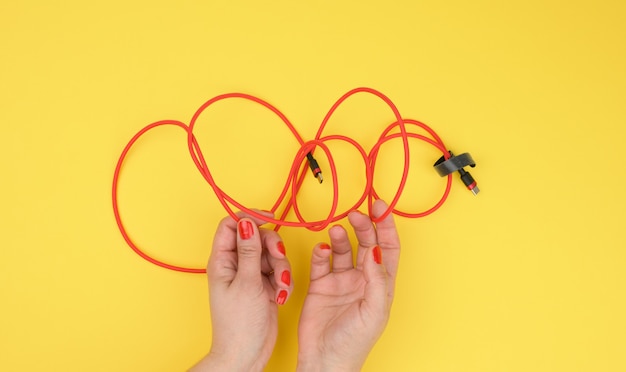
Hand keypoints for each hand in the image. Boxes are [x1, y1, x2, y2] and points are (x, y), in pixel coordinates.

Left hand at [191, 211, 292, 371]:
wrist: (247, 354)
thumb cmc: (239, 324)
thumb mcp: (247, 283)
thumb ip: (249, 250)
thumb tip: (248, 222)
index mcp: (222, 260)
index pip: (232, 225)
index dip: (250, 218)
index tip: (269, 219)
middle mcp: (235, 265)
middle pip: (257, 237)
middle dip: (273, 247)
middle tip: (278, 260)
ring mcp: (250, 275)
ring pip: (271, 254)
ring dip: (281, 268)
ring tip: (280, 288)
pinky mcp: (264, 286)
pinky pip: (279, 271)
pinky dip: (284, 281)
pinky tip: (281, 296)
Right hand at [296, 200, 400, 371]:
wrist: (324, 360)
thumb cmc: (354, 341)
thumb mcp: (373, 310)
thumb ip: (376, 278)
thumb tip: (377, 250)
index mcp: (380, 284)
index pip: (387, 248)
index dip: (385, 226)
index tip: (380, 207)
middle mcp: (362, 278)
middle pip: (366, 243)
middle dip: (362, 226)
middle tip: (354, 214)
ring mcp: (341, 280)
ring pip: (342, 248)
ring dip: (340, 236)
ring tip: (335, 230)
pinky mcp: (320, 284)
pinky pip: (321, 261)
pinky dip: (320, 252)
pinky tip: (321, 250)